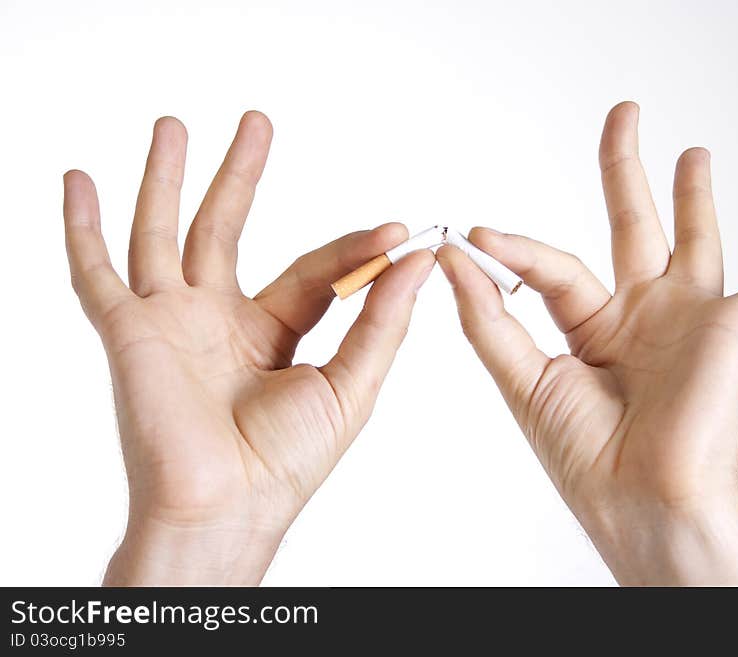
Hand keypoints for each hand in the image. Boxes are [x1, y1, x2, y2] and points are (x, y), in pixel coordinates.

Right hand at [63, 112, 434, 584]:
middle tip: (258, 123)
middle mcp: (217, 320)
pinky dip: (82, 227)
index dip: (355, 248)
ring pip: (162, 231)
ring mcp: (170, 321)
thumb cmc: (287, 462)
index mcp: (272, 333)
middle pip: (228, 229)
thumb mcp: (351, 385)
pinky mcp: (128, 331)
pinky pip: (95, 271)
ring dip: (167, 178)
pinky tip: (79, 181)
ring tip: (174, 124)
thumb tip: (416, 261)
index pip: (314, 270)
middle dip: (242, 175)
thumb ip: (381, 321)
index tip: (399, 232)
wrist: (227, 507)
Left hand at [437, 102, 737, 584]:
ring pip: (695, 240)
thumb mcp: (523, 378)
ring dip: (697, 197)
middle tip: (622, 116)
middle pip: (630, 227)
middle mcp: (642, 318)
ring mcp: (689, 321)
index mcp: (593, 330)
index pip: (554, 267)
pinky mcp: (732, 332)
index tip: (473, 231)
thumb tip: (457, 257)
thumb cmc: (585, 457)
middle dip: (624, 171)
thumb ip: (489, 316)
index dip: (515, 248)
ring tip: (694, 153)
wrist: (642, 504)